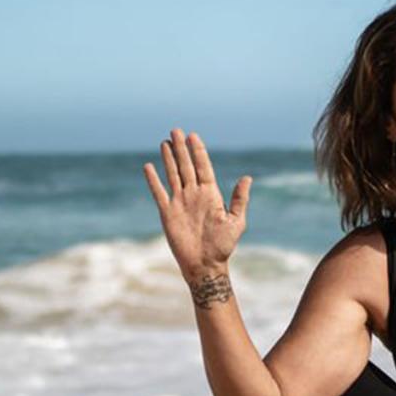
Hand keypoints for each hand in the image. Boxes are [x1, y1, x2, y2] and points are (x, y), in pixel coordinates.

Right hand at [143, 128, 251, 281]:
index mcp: (210, 194)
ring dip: (169, 159)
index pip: (203, 167)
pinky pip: (159, 193)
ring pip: (173, 175)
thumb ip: (239, 199)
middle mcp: (194, 194)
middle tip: (176, 130)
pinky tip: (149, 166)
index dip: (198, 151)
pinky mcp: (168, 213)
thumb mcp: (236, 221)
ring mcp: (180, 202)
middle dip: (181, 148)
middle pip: (186, 166)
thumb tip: (247, 177)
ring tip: (165, 142)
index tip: (193, 136)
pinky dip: (153, 180)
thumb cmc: (223, 246)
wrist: (205, 265)